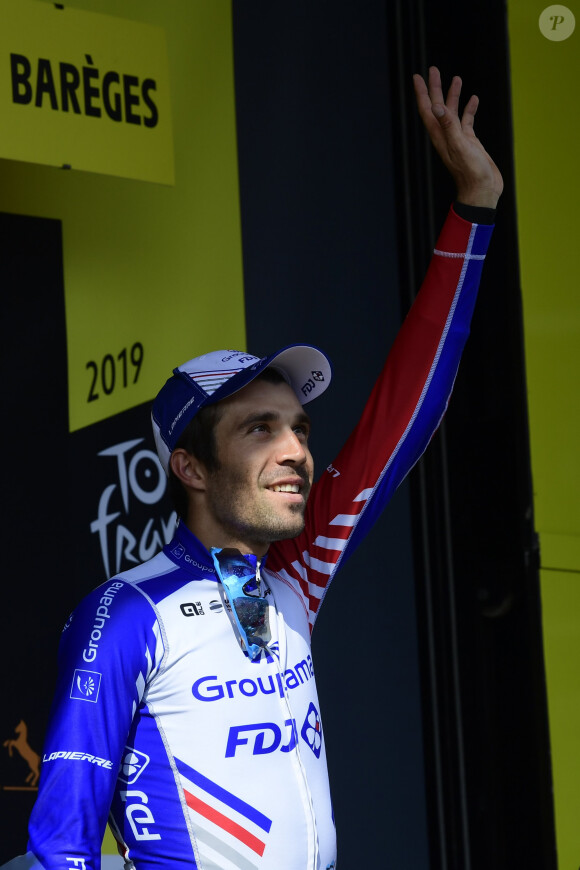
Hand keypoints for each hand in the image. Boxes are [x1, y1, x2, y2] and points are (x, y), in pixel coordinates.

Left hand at [413, 66, 502, 207]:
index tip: (417, 76)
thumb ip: (449, 126)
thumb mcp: (460, 146)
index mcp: (440, 136)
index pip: (428, 109)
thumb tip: (437, 106)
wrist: (482, 191)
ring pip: (453, 112)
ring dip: (453, 95)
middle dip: (435, 88)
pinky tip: (474, 99)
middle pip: (438, 106)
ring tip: (456, 78)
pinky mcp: (470, 142)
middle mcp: (446, 135)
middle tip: (434, 70)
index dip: (422, 93)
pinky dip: (469, 109)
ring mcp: (458, 138)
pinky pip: (467, 121)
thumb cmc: (471, 173)